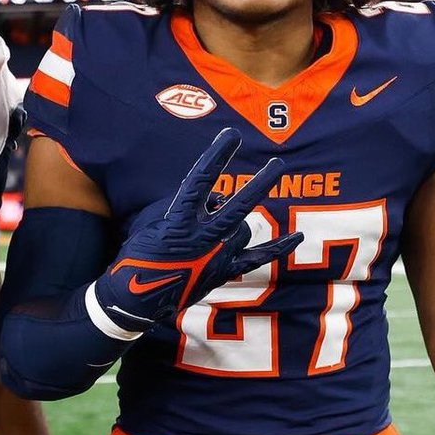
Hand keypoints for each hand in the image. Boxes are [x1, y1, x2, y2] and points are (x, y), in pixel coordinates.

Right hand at [92, 128, 301, 330]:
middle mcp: (202, 239)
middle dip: (260, 184)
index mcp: (179, 221)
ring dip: (232, 222)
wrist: (136, 299)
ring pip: (242, 228)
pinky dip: (279, 246)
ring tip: (211, 228)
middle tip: (278, 164)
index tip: (232, 135)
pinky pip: (259, 258)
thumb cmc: (139, 255)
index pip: (201, 181)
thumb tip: (215, 199)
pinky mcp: (224, 272)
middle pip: (239, 207)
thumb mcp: (153, 222)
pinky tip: (298, 236)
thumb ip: (184, 205)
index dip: (217, 156)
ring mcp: (216, 257)